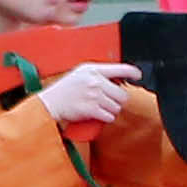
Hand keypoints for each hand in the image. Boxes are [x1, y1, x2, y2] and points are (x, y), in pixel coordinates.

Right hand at [33, 61, 147, 138]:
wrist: (49, 103)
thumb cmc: (64, 89)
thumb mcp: (80, 73)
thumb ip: (98, 73)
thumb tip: (118, 77)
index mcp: (92, 70)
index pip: (120, 68)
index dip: (133, 72)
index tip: (138, 75)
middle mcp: (94, 81)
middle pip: (122, 94)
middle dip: (117, 100)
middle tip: (107, 101)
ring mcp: (93, 95)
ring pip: (117, 107)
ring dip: (111, 110)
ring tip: (99, 107)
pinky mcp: (91, 109)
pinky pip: (109, 116)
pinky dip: (106, 118)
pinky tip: (98, 114)